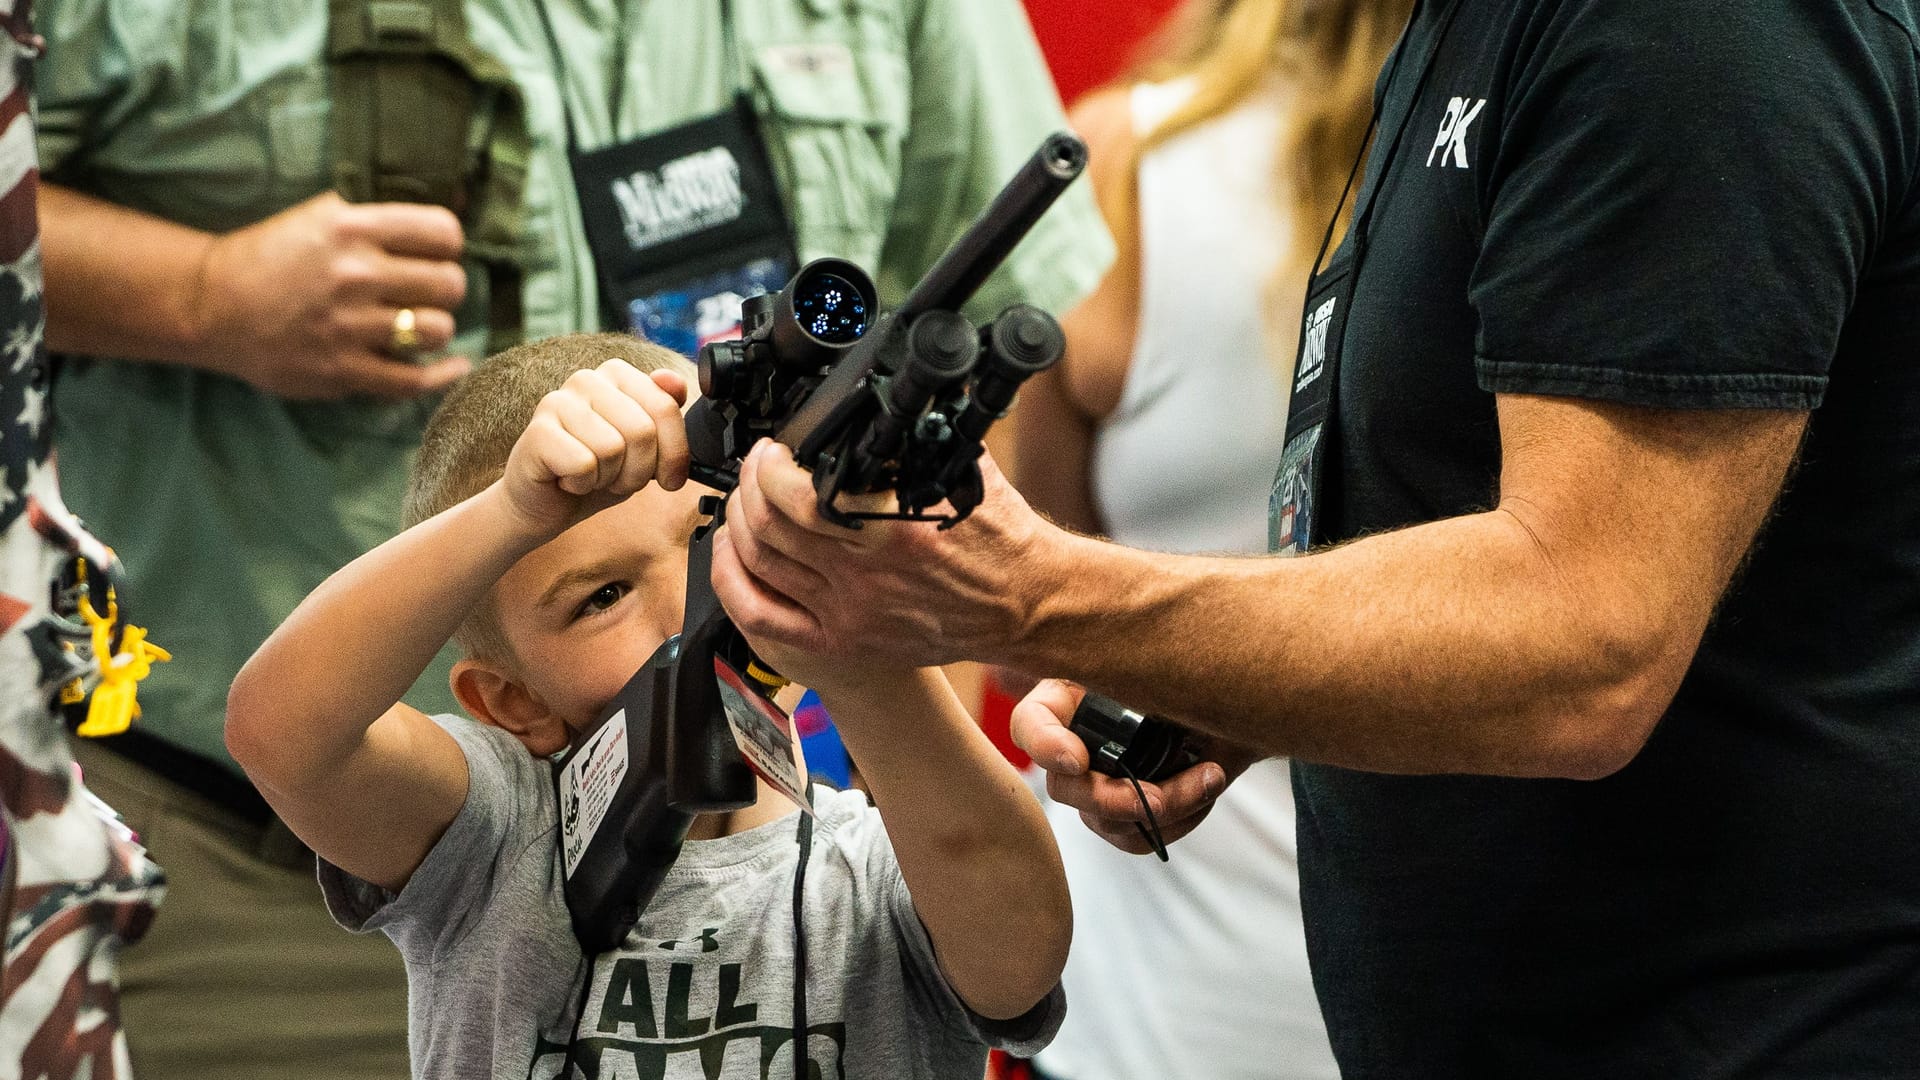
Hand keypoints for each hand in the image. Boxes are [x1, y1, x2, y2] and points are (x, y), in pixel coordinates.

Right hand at [196, 192, 471, 399]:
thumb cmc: (273, 255)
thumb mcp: (323, 215)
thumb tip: (460, 198)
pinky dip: (443, 374)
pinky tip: (453, 364)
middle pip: (448, 283)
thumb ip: (383, 214)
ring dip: (436, 327)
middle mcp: (355, 275)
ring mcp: (349, 326)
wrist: (211, 304)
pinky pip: (415, 379)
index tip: (438, 253)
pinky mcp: (341, 370)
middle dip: (446, 287)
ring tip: (419, 323)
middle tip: (428, 291)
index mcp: (351, 228)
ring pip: (437, 329)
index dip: (448, 244)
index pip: (442, 232)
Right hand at [495, 360, 690, 539]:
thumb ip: (665, 413)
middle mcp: (587, 379)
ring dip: (608, 478)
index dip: (674, 454)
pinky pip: (583, 464)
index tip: (668, 478)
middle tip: (617, 477)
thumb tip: (674, 380)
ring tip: (591, 476)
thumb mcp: (647, 447)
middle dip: (639, 471)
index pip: (666, 407)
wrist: (545, 504)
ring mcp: (557, 402)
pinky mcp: (538, 432)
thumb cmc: (598, 471)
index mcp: (617, 375)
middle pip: (642, 431)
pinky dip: (582, 484)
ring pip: (612, 448)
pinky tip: (567, 479)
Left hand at [711, 440, 1057, 670]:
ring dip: (737, 525)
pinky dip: (733, 582)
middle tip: (757, 470)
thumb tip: (892, 386)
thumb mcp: (964, 469)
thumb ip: (920, 434)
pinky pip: (762, 616)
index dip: (770, 466)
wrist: (1023, 604)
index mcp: (894, 528)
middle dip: (750, 487)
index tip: (774, 451)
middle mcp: (866, 573)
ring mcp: (849, 612)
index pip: (798, 494)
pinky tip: (731, 555)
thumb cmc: (999, 537)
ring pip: (758, 562)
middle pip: (768, 525)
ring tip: (745, 503)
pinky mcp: (843, 642)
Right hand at [1012, 678, 1256, 854]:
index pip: (1029, 724)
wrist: (1238, 698)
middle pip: (1063, 787)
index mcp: (1067, 697)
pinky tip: (1205, 787)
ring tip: (1210, 776)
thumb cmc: (1195, 665)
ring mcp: (1099, 782)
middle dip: (1112, 799)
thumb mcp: (1163, 655)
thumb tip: (1115, 680)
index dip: (1044, 746)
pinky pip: (1136, 838)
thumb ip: (1137, 670)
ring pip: (1105, 821)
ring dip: (1166, 807)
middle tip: (1159, 798)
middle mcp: (1075, 742)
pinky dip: (1177, 822)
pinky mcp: (1129, 813)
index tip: (1078, 760)